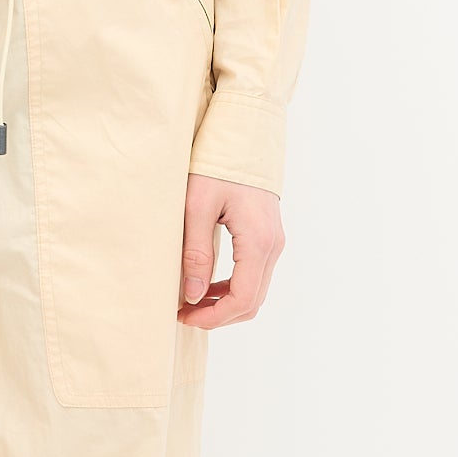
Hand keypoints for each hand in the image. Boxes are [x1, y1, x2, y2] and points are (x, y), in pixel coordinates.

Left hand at [178, 175, 283, 327]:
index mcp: (258, 241)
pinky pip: (255, 275)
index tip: (184, 316)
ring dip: (225, 304)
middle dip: (218, 316)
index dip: (214, 317)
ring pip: (256, 291)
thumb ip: (197, 253)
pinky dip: (233, 289)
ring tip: (191, 303)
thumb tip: (194, 296)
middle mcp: (273, 246)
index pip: (243, 299)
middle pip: (253, 302)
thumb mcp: (197, 207)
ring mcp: (274, 242)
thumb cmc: (216, 167)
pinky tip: (207, 286)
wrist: (241, 139)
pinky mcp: (268, 238)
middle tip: (184, 314)